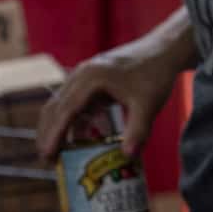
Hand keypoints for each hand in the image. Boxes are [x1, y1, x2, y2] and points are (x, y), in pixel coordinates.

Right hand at [38, 36, 180, 161]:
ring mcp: (84, 75)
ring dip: (57, 128)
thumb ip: (138, 131)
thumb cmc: (156, 75)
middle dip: (49, 134)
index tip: (47, 156)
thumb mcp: (149, 105)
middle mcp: (81, 74)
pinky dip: (72, 122)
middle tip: (49, 161)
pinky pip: (74, 103)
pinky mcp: (90, 80)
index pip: (65, 110)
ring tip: (57, 155)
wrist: (165, 50)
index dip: (55, 134)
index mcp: (92, 77)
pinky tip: (77, 141)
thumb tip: (127, 157)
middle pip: (55, 107)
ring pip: (61, 105)